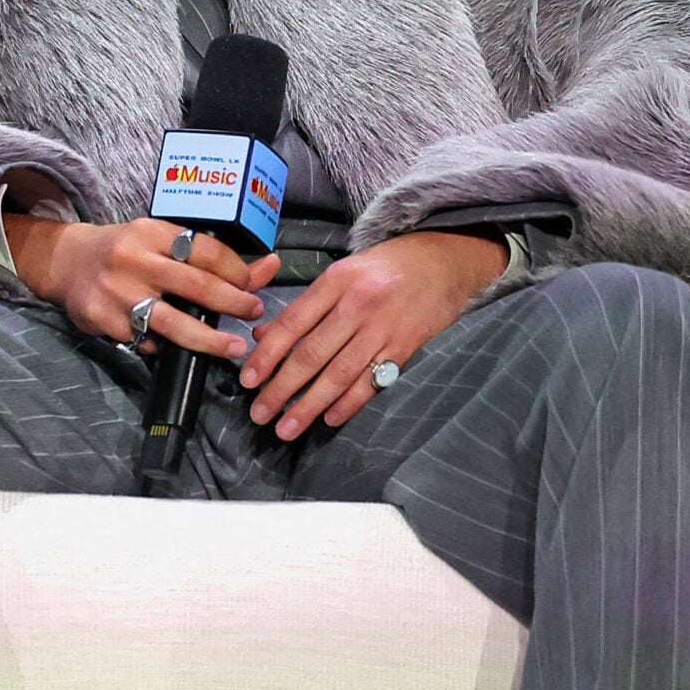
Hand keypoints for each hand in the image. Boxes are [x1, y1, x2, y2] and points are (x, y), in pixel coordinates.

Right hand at [5, 215, 281, 360]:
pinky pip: (145, 341)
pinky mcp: (104, 320)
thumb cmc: (125, 250)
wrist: (66, 261)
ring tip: (234, 348)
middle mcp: (134, 259)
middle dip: (232, 303)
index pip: (205, 250)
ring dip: (209, 340)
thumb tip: (270, 266)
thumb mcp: (162, 241)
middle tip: (254, 314)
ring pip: (172, 323)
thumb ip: (210, 257)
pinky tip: (173, 347)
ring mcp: (118, 292)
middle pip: (195, 285)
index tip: (251, 285)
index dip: (236, 270)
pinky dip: (162, 346)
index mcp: (152, 232)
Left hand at [240, 230, 506, 439]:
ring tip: (288, 427)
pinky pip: (372, 382)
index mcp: (335, 282)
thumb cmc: (384, 268)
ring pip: (339, 374)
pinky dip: (350, 403)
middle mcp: (357, 305)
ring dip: (310, 405)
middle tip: (260, 414)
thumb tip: (263, 335)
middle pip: (312, 354)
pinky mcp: (405, 347)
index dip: (268, 355)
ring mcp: (383, 328)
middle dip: (281, 388)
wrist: (442, 261)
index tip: (247, 380)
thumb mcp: (341, 274)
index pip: (292, 323)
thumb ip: (304, 306)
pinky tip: (330, 418)